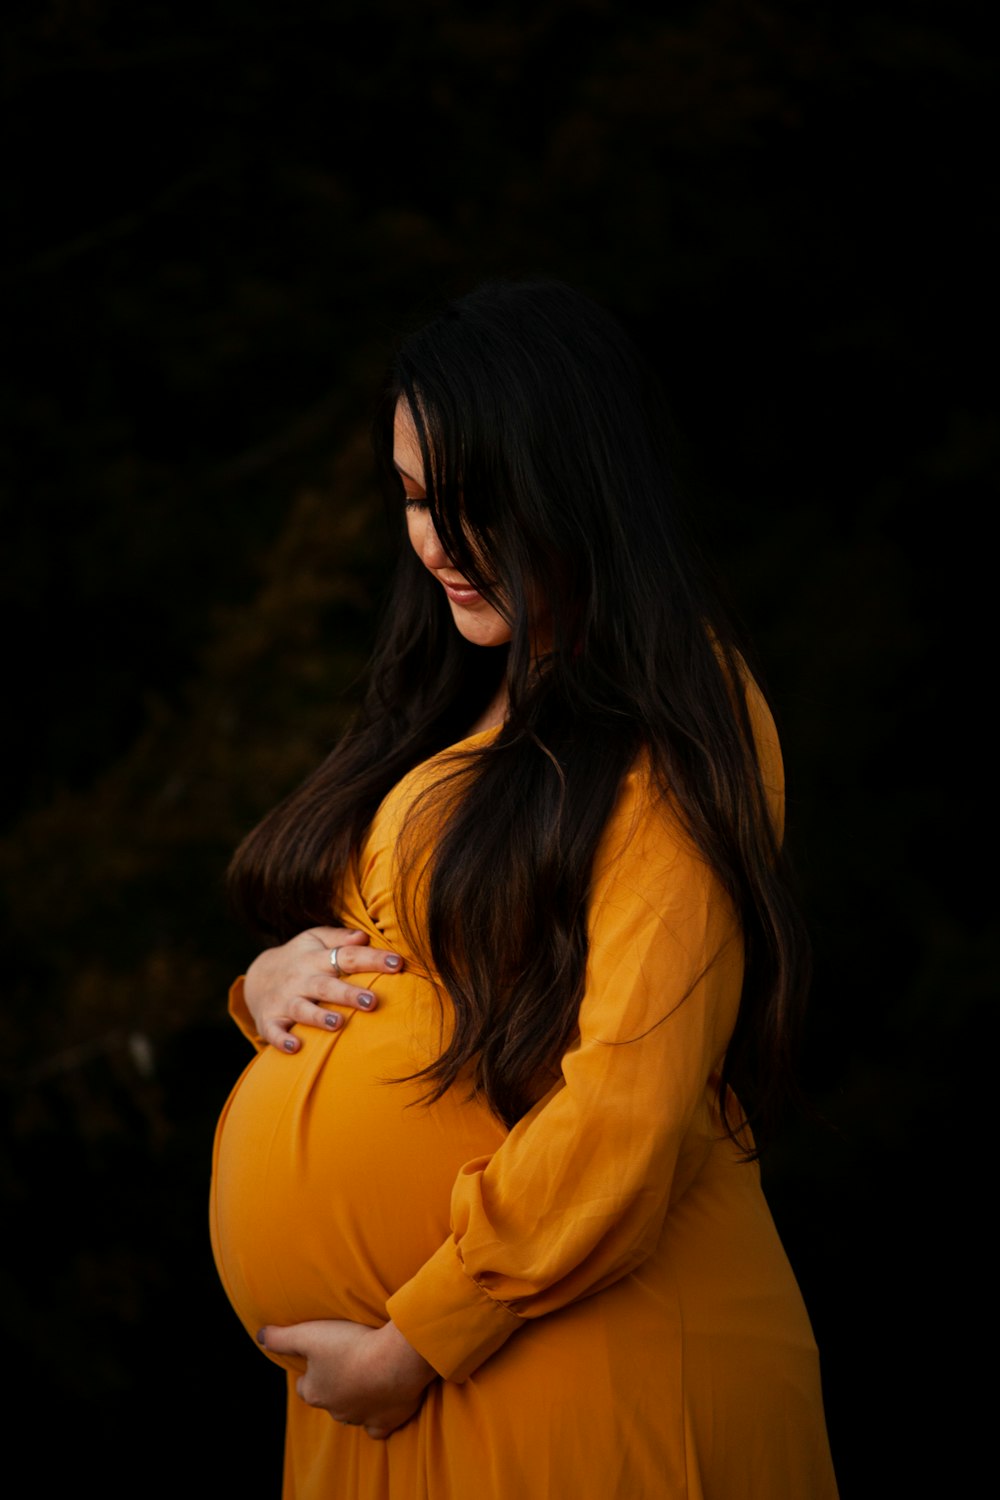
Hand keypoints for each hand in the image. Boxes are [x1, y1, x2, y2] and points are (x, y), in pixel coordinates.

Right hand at [244, 927, 404, 1052]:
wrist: (257, 977)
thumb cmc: (299, 958)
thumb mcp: (314, 939)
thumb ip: (340, 938)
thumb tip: (364, 936)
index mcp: (315, 958)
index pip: (347, 956)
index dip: (372, 959)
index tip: (398, 963)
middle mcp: (300, 979)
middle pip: (325, 986)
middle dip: (347, 994)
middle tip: (372, 1001)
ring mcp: (284, 1001)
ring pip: (302, 1009)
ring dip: (318, 1017)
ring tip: (338, 1023)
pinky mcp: (270, 1021)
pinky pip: (274, 1032)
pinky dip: (282, 1040)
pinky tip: (296, 1047)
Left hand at [257, 1318, 435, 1438]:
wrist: (395, 1361)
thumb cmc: (351, 1346)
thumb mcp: (308, 1333)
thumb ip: (281, 1337)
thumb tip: (260, 1336)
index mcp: (314, 1392)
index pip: (304, 1385)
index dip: (311, 1370)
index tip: (322, 1355)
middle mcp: (335, 1411)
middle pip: (328, 1398)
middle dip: (334, 1384)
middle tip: (347, 1359)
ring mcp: (361, 1419)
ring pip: (352, 1412)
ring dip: (356, 1396)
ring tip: (367, 1374)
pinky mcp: (386, 1422)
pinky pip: (377, 1428)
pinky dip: (378, 1417)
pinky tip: (384, 1403)